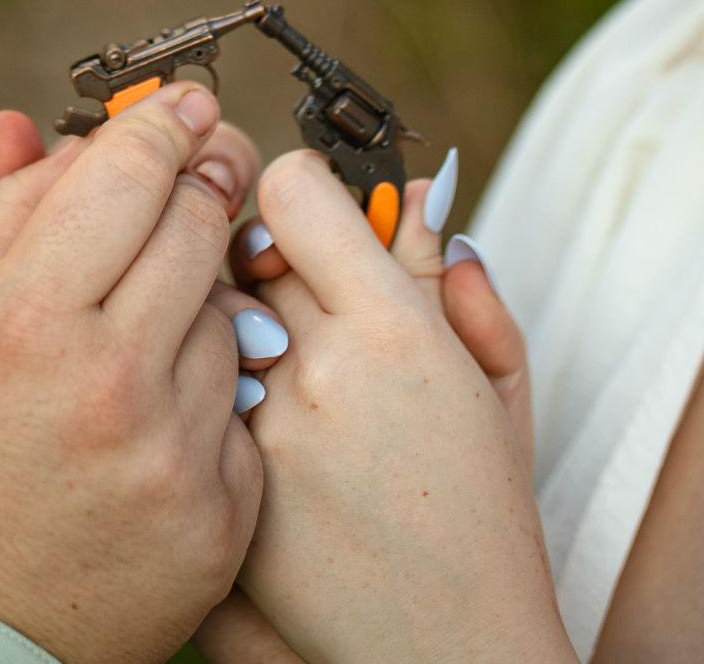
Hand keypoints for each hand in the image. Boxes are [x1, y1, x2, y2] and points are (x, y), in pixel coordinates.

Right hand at [0, 85, 266, 663]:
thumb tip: (29, 127)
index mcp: (22, 321)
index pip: (127, 172)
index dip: (162, 124)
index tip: (182, 106)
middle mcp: (108, 381)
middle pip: (197, 223)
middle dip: (199, 183)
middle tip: (196, 170)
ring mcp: (172, 455)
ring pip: (228, 309)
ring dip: (199, 292)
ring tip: (144, 322)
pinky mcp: (218, 520)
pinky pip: (243, 406)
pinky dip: (212, 392)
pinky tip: (159, 408)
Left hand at [236, 165, 531, 474]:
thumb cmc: (482, 518)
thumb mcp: (495, 386)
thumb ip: (451, 280)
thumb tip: (415, 196)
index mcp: (392, 331)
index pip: (292, 192)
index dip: (307, 186)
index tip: (328, 206)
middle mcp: (315, 368)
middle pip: (253, 246)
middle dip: (287, 257)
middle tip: (331, 301)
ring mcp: (260, 426)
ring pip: (221, 314)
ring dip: (253, 322)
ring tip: (311, 375)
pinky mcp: (226, 478)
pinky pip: (207, 387)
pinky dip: (233, 391)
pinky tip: (287, 435)